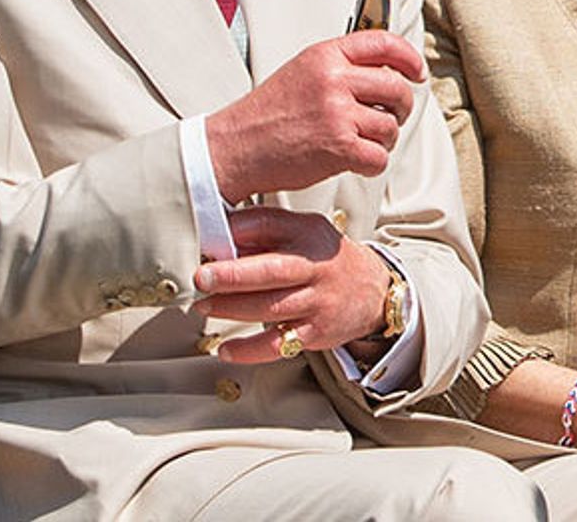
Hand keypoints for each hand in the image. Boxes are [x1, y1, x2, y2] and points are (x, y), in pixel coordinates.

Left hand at [193, 206, 390, 362]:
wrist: (372, 291)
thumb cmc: (327, 257)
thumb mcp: (305, 229)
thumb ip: (267, 227)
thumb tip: (222, 232)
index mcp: (309, 236)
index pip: (272, 226)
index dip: (241, 230)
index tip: (211, 237)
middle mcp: (315, 270)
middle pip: (272, 272)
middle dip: (233, 275)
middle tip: (203, 277)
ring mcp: (317, 305)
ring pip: (270, 309)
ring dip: (232, 309)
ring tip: (204, 306)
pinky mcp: (315, 335)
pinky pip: (278, 345)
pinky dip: (249, 350)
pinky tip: (226, 349)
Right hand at [206, 31, 424, 204]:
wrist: (237, 146)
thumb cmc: (267, 113)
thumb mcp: (302, 70)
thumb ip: (340, 65)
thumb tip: (385, 69)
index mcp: (325, 55)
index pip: (384, 43)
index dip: (409, 58)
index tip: (416, 72)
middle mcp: (334, 80)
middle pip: (397, 87)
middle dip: (401, 107)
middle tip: (390, 116)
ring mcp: (337, 113)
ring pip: (391, 126)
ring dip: (383, 140)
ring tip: (362, 141)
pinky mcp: (339, 146)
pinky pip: (379, 156)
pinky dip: (373, 164)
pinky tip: (357, 161)